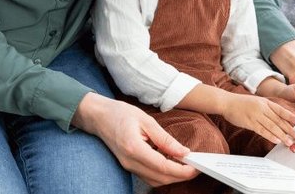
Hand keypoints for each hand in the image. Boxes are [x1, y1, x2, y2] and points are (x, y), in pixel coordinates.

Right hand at [72, 93, 198, 186]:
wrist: (98, 116)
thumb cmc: (120, 113)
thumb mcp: (146, 120)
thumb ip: (165, 138)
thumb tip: (183, 152)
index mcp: (134, 148)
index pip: (163, 167)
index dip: (182, 170)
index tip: (195, 167)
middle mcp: (130, 162)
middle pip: (160, 178)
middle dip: (181, 176)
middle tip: (195, 167)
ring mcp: (128, 166)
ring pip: (155, 181)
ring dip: (172, 177)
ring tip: (185, 165)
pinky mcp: (128, 166)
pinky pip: (148, 176)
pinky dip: (162, 174)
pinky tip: (170, 163)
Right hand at [221, 93, 294, 146]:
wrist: (226, 102)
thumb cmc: (242, 103)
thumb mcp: (257, 102)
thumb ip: (267, 109)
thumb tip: (280, 120)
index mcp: (265, 102)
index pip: (280, 110)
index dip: (290, 116)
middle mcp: (262, 108)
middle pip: (278, 120)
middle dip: (290, 129)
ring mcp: (255, 115)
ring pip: (272, 126)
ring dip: (282, 135)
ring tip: (290, 142)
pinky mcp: (249, 122)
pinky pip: (262, 130)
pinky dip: (270, 136)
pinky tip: (277, 140)